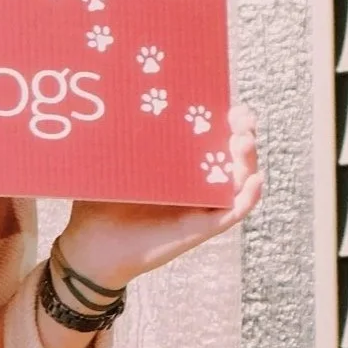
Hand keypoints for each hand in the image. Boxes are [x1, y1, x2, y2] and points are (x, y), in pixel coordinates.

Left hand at [57, 106, 262, 290]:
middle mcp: (196, 183)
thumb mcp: (111, 165)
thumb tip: (113, 99)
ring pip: (239, 181)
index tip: (227, 100)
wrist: (93, 248)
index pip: (211, 136)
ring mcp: (201, 206)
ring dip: (248, 160)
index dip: (225, 118)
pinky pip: (232, 213)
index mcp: (178, 164)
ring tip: (243, 142)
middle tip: (242, 117)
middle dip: (243, 132)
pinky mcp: (201, 229)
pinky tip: (254, 181)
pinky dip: (248, 198)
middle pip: (232, 154)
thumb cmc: (100, 204)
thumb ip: (118, 139)